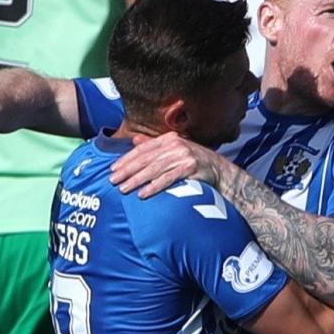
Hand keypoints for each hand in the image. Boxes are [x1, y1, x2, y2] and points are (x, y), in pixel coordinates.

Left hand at [108, 131, 225, 197]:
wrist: (220, 171)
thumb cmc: (194, 162)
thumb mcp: (174, 149)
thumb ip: (154, 145)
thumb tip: (134, 140)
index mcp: (169, 139)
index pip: (142, 149)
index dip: (126, 159)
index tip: (113, 169)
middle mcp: (175, 145)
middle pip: (146, 159)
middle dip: (127, 170)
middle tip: (113, 181)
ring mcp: (183, 156)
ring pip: (154, 169)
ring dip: (137, 180)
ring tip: (124, 189)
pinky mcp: (190, 168)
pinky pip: (168, 179)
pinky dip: (154, 187)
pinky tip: (143, 194)